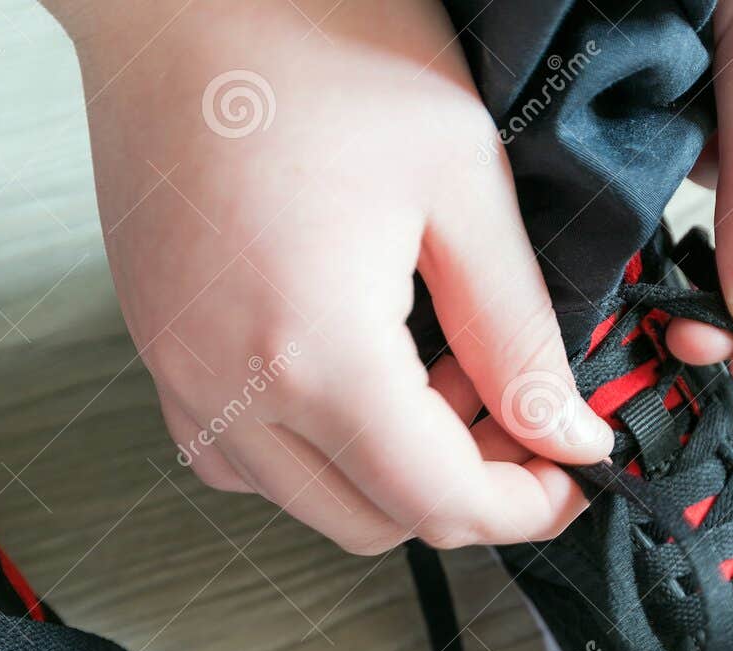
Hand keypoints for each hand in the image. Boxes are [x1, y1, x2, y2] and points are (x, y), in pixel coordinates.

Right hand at [45, 0, 613, 553]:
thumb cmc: (310, 40)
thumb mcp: (459, 180)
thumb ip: (517, 330)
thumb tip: (564, 430)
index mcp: (316, 348)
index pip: (438, 500)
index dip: (525, 506)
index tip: (571, 473)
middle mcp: (231, 384)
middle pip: (371, 521)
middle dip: (464, 490)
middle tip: (514, 411)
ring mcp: (181, 373)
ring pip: (304, 503)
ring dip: (386, 474)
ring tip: (434, 378)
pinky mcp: (160, 349)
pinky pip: (239, 456)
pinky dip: (311, 451)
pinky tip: (353, 378)